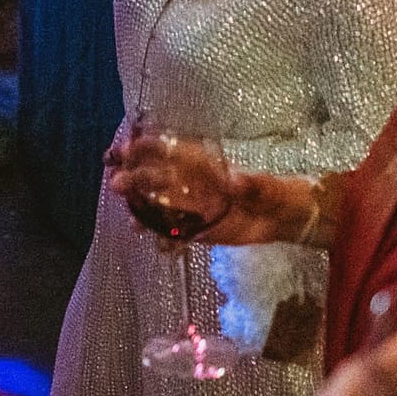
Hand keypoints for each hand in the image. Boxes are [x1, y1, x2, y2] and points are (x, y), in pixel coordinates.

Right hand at [107, 129, 297, 247]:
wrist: (280, 219)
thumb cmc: (271, 193)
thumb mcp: (263, 186)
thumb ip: (249, 183)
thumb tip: (235, 181)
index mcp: (200, 164)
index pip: (164, 149)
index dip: (141, 147)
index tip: (122, 151)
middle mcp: (189, 183)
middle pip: (152, 177)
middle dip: (131, 178)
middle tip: (116, 185)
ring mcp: (189, 207)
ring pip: (156, 206)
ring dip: (141, 212)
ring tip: (133, 224)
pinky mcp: (195, 229)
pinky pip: (172, 234)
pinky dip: (165, 241)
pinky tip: (163, 248)